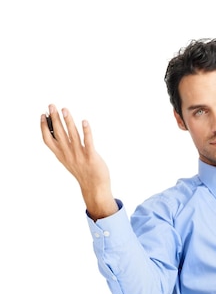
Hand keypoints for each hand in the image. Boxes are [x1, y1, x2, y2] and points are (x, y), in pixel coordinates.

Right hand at [40, 104, 117, 219]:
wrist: (94, 187)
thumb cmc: (83, 171)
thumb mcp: (69, 160)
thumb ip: (64, 148)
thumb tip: (60, 133)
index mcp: (61, 155)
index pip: (48, 139)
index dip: (43, 127)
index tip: (42, 115)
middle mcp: (68, 154)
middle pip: (58, 134)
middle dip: (54, 119)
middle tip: (52, 105)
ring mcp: (79, 155)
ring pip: (72, 135)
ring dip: (68, 121)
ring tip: (65, 109)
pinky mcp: (91, 156)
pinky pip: (88, 142)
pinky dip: (86, 131)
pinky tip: (84, 121)